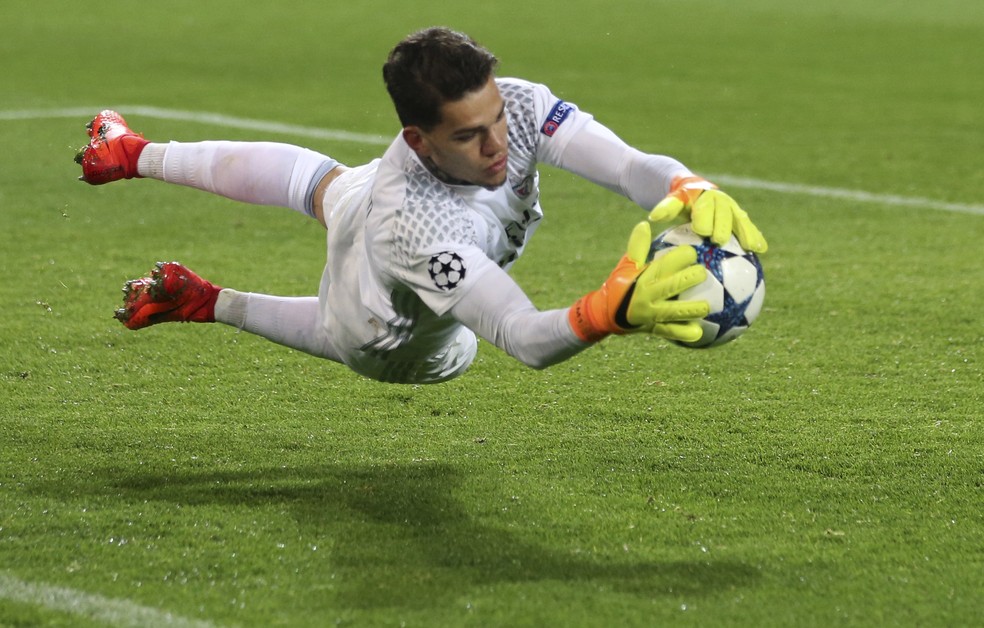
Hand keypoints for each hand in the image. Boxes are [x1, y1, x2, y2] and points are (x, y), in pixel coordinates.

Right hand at [568, 221, 709, 342]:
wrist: (604, 315)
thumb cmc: (620, 286)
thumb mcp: (625, 266)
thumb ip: (637, 247)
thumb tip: (644, 224)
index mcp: (643, 278)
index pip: (665, 263)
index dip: (682, 256)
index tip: (694, 252)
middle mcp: (647, 296)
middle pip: (673, 285)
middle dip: (691, 278)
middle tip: (704, 274)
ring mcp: (651, 314)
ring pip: (675, 312)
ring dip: (692, 309)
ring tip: (707, 307)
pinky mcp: (653, 329)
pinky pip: (671, 333)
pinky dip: (685, 333)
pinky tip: (699, 332)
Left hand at [649, 175, 767, 252]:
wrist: (695, 193)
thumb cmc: (681, 202)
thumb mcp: (672, 203)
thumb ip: (666, 208)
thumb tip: (653, 217)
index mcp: (703, 197)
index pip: (703, 208)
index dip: (703, 218)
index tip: (700, 230)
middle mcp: (720, 201)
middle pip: (723, 213)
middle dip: (721, 226)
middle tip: (719, 240)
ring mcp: (732, 209)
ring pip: (740, 220)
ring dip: (746, 232)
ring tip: (752, 247)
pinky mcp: (739, 219)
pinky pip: (748, 228)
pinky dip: (756, 236)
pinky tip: (762, 249)